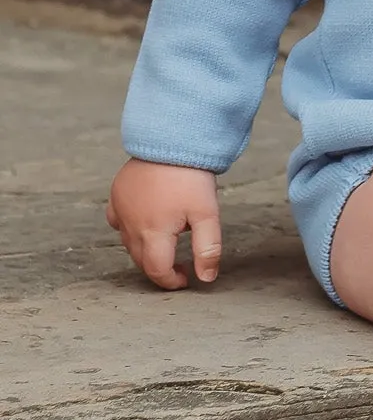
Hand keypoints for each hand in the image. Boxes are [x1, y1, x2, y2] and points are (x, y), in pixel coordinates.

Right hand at [106, 158, 221, 289]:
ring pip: (128, 242)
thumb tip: (206, 278)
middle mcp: (131, 225)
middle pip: (141, 259)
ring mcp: (121, 209)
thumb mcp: (207, 214)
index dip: (171, 281)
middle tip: (179, 265)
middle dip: (159, 267)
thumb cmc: (190, 177)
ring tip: (166, 243)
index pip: (157, 270)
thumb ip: (208, 249)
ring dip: (144, 249)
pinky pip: (117, 220)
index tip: (186, 279)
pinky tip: (143, 222)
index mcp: (153, 233)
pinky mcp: (117, 194)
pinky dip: (128, 228)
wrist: (171, 138)